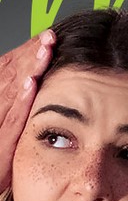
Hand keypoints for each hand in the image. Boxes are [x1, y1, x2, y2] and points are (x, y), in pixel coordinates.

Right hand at [0, 30, 54, 190]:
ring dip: (28, 68)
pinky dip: (20, 99)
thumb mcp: (8, 135)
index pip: (9, 72)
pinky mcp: (0, 144)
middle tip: (49, 38)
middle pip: (10, 75)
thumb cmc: (1, 162)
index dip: (25, 54)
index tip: (44, 39)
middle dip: (30, 54)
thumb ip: (17, 111)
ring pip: (11, 91)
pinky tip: (32, 84)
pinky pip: (11, 119)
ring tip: (45, 51)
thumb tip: (35, 84)